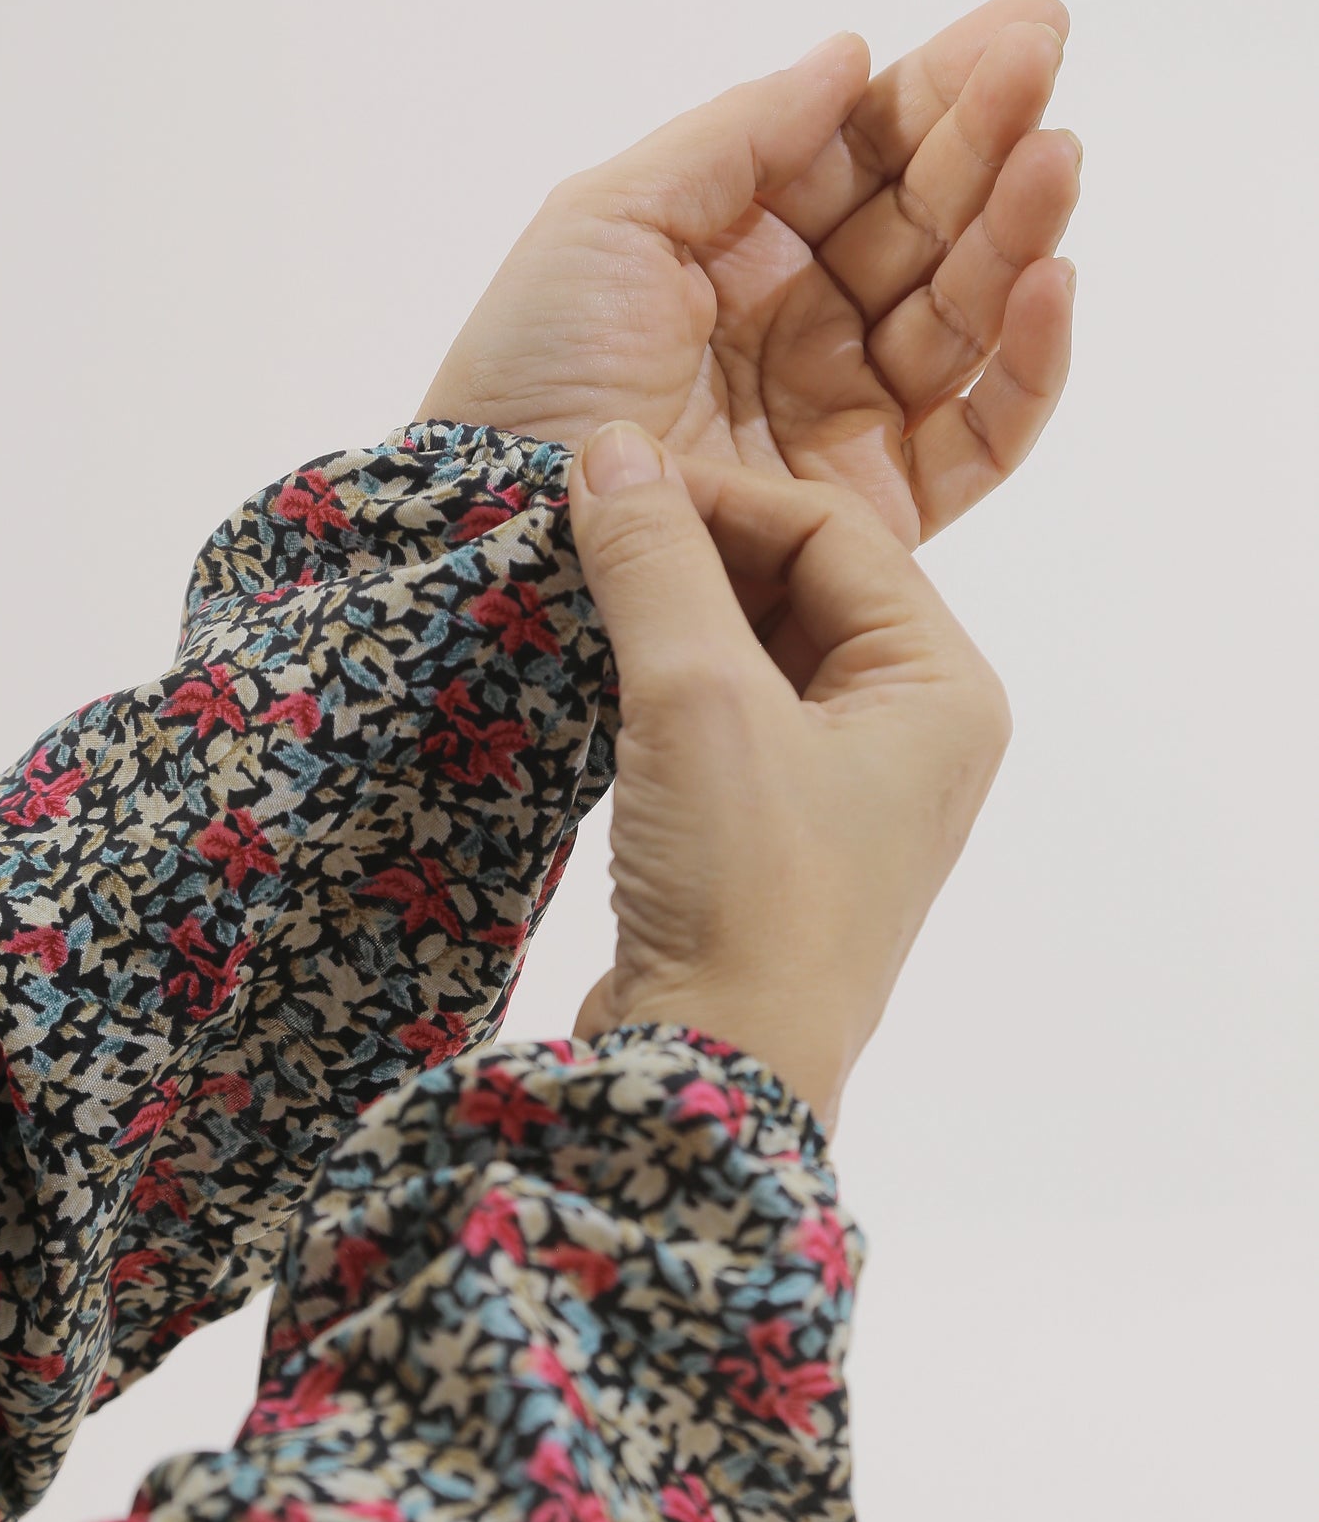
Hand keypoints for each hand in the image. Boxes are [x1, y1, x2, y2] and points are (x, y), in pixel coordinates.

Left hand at [417, 0, 1079, 560]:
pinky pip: (978, 437)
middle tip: (1044, 67)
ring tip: (1053, 159)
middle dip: (989, 142)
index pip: (865, 156)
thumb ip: (734, 138)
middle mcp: (806, 327)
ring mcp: (846, 417)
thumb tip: (848, 56)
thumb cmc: (529, 374)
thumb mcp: (609, 220)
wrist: (505, 532)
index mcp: (743, 251)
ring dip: (1017, 232)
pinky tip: (1047, 285)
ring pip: (963, 316)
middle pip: (926, 225)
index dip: (939, 94)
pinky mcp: (877, 508)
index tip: (1021, 28)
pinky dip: (1025, 367)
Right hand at [563, 421, 1013, 1136]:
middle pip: (800, 587)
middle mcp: (911, 734)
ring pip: (755, 652)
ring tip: (580, 592)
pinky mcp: (775, 835)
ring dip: (670, 618)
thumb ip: (656, 563)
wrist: (714, 1072)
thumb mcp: (698, 703)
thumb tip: (609, 450)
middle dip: (692, 555)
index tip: (608, 482)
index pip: (835, 534)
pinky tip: (594, 671)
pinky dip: (662, 684)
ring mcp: (844, 791)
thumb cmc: (748, 894)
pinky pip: (725, 719)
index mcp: (941, 690)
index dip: (718, 496)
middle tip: (586, 531)